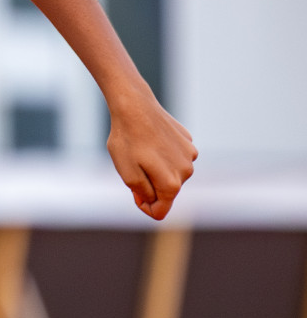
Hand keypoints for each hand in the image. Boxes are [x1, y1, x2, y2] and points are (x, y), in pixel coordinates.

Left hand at [106, 86, 196, 220]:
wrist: (134, 106)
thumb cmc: (126, 139)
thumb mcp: (126, 173)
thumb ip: (141, 193)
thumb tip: (151, 201)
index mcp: (171, 184)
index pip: (160, 211)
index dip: (144, 207)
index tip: (133, 193)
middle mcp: (186, 172)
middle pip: (166, 192)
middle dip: (150, 185)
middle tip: (133, 166)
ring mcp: (190, 156)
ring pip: (171, 174)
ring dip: (157, 169)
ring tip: (142, 151)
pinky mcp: (188, 142)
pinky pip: (174, 157)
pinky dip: (163, 155)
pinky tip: (152, 140)